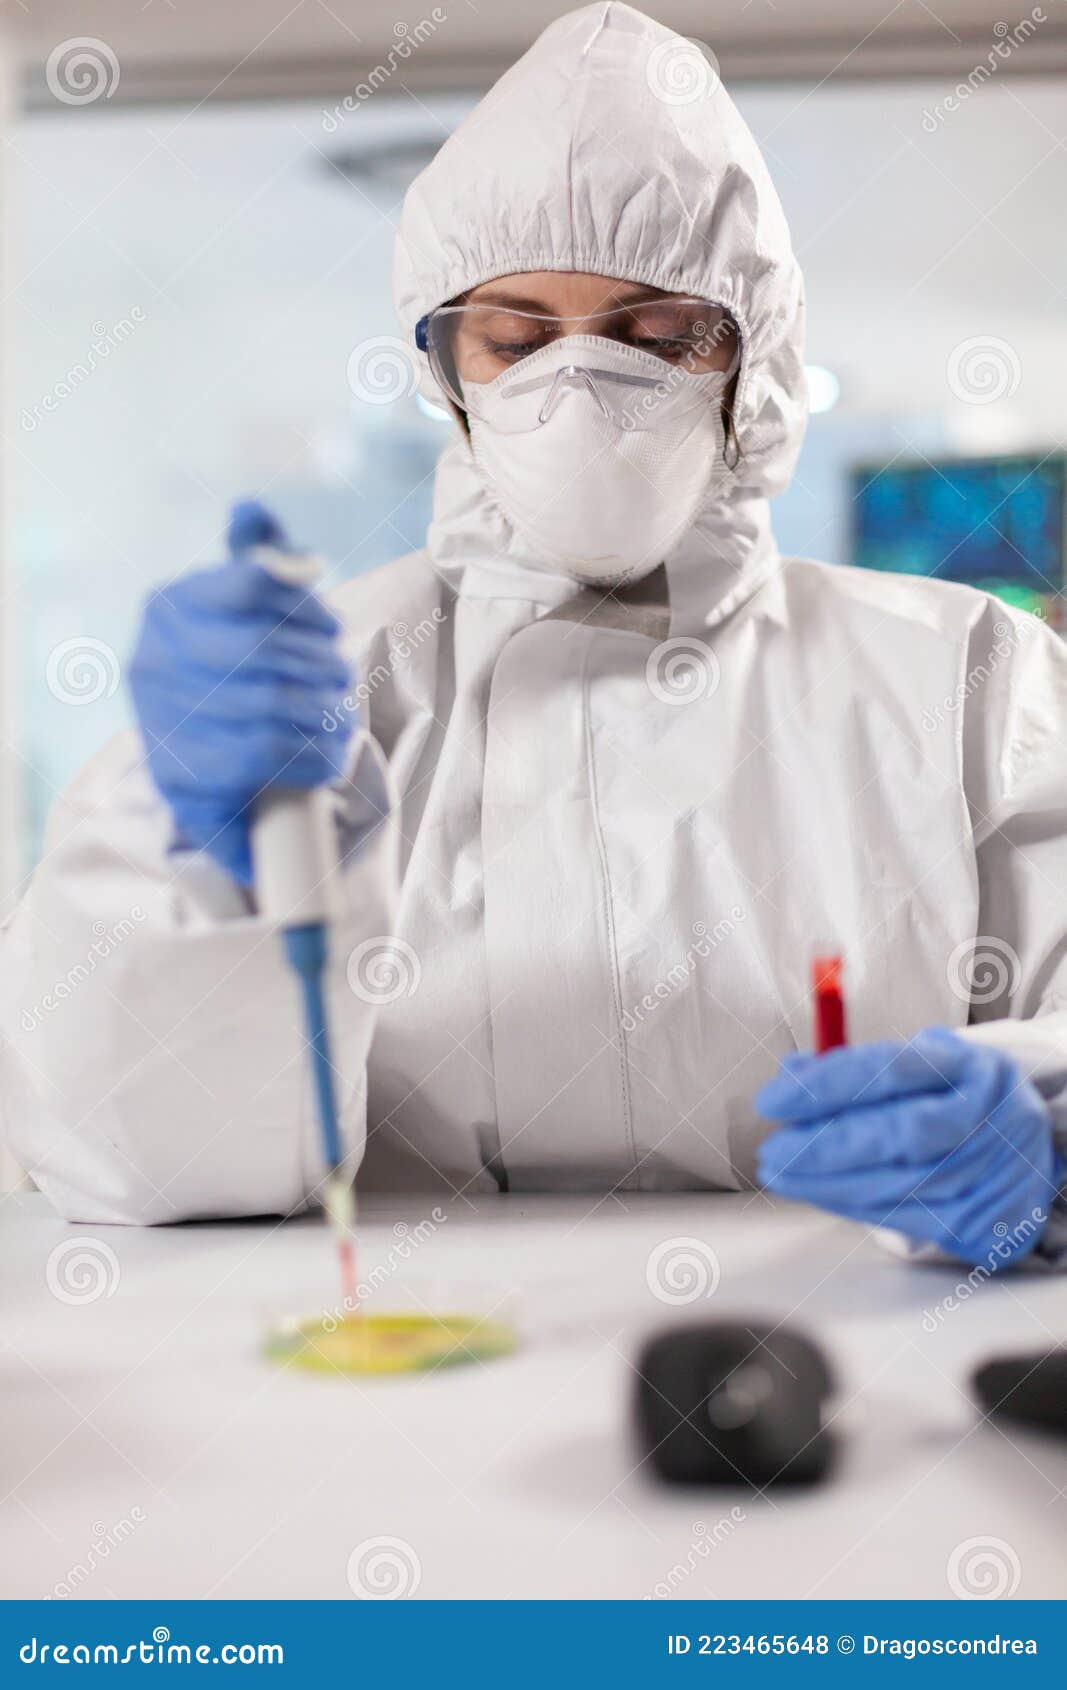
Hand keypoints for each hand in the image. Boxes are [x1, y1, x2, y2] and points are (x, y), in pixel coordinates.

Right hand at [129, 501, 353, 884]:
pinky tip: (330, 752)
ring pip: (266, 704)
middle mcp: (151, 658)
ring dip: (322, 709)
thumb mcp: (240, 610)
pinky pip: (263, 755)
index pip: (249, 585)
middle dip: (318, 662)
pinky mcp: (181, 772)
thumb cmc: (232, 674)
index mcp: (168, 605)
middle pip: (260, 648)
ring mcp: (160, 717)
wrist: (200, 769)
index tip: (334, 626)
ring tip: (343, 713)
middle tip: (345, 673)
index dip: (306, 605)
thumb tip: (250, 508)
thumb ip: (254, 560)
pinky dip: (310, 752)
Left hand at [756, 1028, 1058, 1267]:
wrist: (1028, 1151)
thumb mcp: (919, 1066)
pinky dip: (852, 1205)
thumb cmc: (953, 1099)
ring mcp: (988, 1174)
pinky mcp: (981, 1222)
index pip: (892, 1071)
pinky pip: (903, 1218)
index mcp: (969, 1067)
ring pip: (897, 1185)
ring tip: (782, 1172)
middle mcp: (985, 1119)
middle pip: (900, 1133)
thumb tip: (792, 1074)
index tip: (774, 1099)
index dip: (828, 1085)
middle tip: (773, 1150)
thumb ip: (857, 1067)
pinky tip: (819, 1191)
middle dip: (825, 1145)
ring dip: (827, 1183)